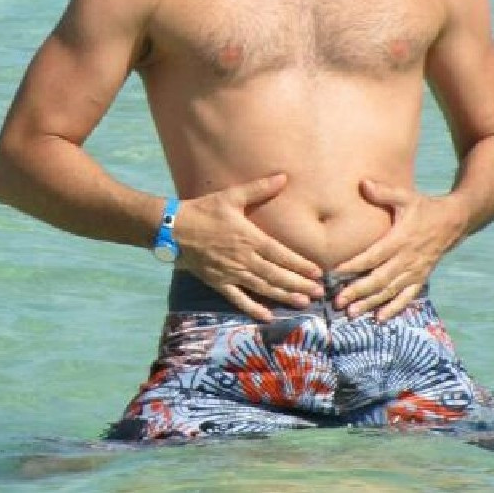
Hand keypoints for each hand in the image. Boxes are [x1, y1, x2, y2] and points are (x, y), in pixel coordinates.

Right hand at [174, 174, 323, 321]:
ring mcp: (231, 273)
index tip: (317, 272)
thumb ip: (259, 189)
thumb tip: (283, 177)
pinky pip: (238, 299)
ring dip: (284, 296)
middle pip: (276, 274)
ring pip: (262, 288)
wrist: (174, 228)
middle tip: (319, 293)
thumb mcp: (232, 196)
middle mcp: (243, 258)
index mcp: (249, 238)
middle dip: (299, 284)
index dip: (300, 264)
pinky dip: (253, 308)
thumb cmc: (204, 210)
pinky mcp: (218, 282)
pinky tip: (268, 316)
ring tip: (303, 303)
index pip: (280, 254)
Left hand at [333, 179, 459, 321]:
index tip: (334, 272)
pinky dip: (393, 308)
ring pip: (390, 291)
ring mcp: (415, 271)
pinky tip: (379, 318)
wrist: (454, 222)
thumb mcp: (405, 197)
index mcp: (400, 239)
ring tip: (351, 313)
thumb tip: (363, 183)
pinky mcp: (421, 278)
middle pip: (379, 279)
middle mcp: (407, 259)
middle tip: (338, 301)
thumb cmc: (424, 208)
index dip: (354, 265)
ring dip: (370, 303)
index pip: (373, 255)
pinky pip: (407, 297)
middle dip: (358, 291)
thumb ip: (384, 192)